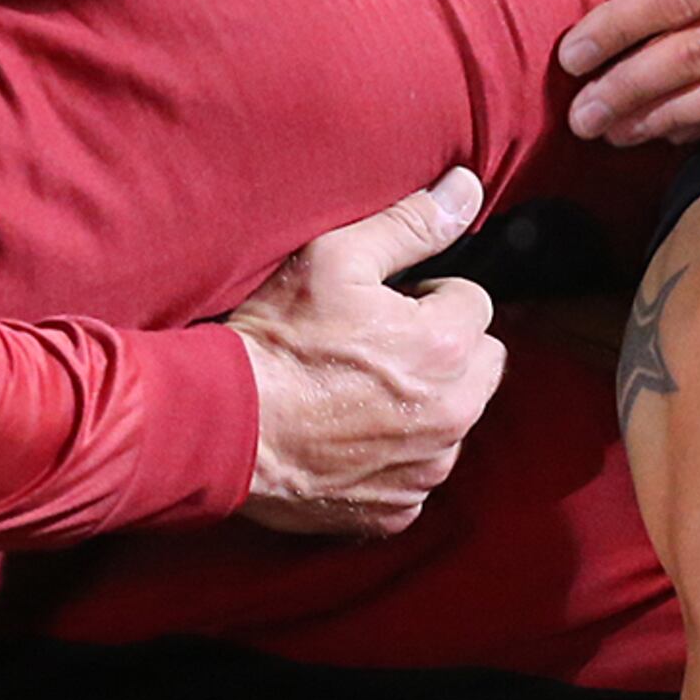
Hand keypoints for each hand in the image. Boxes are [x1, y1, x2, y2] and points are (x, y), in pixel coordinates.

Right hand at [229, 169, 505, 538]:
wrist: (221, 426)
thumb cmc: (276, 338)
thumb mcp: (336, 258)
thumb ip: (411, 223)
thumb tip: (466, 187)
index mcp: (448, 347)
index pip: (474, 303)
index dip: (428, 298)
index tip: (383, 308)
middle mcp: (453, 414)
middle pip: (479, 367)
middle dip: (443, 355)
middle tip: (376, 349)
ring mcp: (425, 469)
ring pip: (451, 424)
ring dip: (423, 408)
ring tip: (356, 396)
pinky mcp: (395, 511)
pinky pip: (414, 477)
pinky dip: (392, 461)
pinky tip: (346, 441)